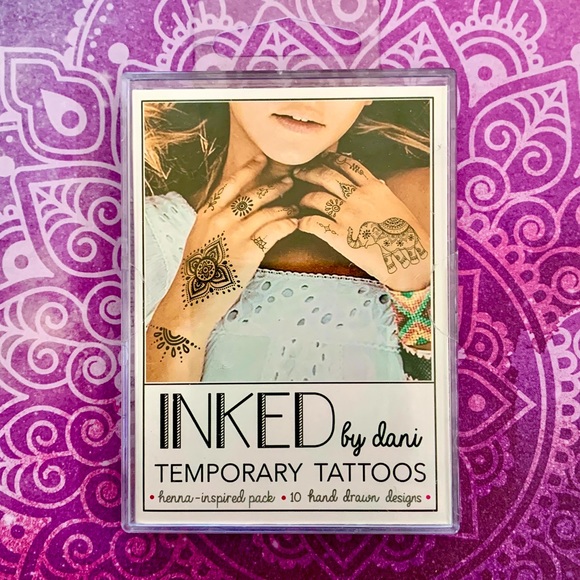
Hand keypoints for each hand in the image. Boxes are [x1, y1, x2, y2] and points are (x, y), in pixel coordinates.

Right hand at [147, 154, 296, 380]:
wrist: (193, 298)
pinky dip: (287, 224)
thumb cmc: (198, 273)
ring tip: (296, 206)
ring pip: (267, 212)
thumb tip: (232, 212)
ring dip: (285, 207)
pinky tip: (295, 223)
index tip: (263, 159)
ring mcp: (234, 234)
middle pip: (253, 195)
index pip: (231, 184)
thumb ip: (215, 222)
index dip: (249, 169)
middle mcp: (220, 220)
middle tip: (290, 181)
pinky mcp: (249, 251)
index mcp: (207, 214)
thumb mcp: (200, 239)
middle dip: (275, 186)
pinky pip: (274, 231)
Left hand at [295, 153, 429, 291]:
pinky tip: (300, 223)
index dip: (330, 160)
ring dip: (304, 198)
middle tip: (299, 174)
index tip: (321, 160)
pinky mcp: (339, 235)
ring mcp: (347, 215)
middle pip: (327, 176)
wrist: (410, 258)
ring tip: (300, 201)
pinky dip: (303, 222)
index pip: (347, 164)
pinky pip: (313, 223)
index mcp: (374, 188)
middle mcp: (359, 197)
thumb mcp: (396, 205)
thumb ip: (380, 193)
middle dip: (309, 172)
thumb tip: (373, 184)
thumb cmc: (407, 236)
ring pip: (316, 197)